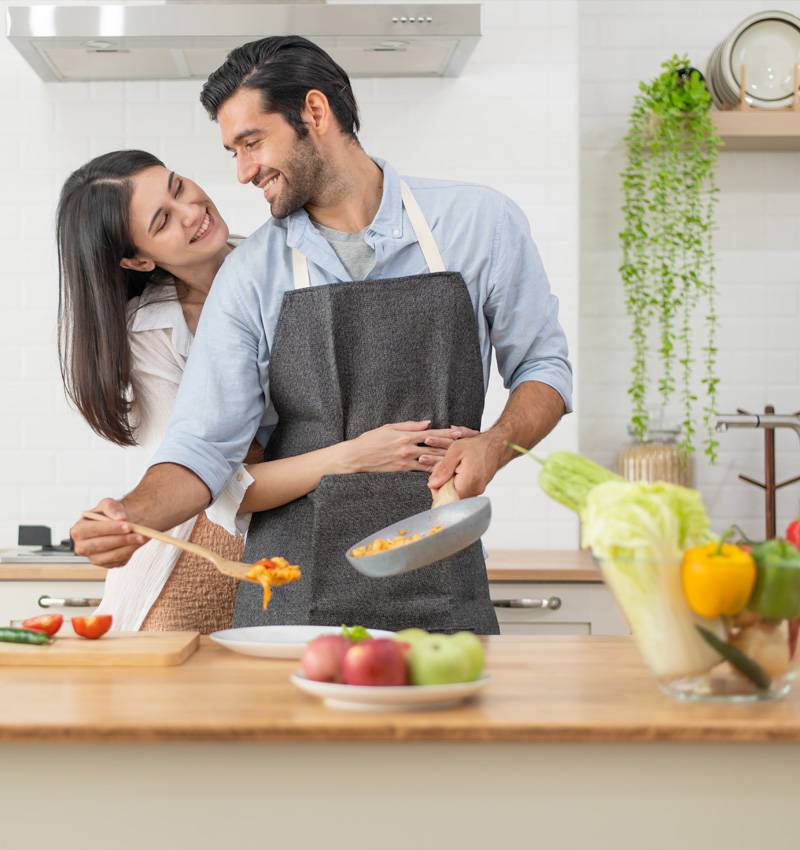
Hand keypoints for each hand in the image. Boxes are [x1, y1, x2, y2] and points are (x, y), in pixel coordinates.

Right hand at [70, 498, 146, 567]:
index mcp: (78, 530)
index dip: (110, 528)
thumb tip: (120, 517)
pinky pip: (118, 561)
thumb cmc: (109, 515)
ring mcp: (93, 557)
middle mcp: (82, 547)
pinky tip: (136, 544)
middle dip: (121, 539)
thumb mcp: (108, 504)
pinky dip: (129, 552)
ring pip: (111, 555)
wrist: (118, 525)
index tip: (127, 525)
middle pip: (100, 545)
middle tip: (138, 533)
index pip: (92, 530)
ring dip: (128, 547)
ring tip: (142, 537)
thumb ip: (112, 507)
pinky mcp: (106, 564)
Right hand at [338, 421, 478, 473]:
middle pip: (434, 448)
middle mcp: (407, 449)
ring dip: (445, 460)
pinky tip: (442, 472)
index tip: (460, 432)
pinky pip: (420, 471)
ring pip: (430, 461)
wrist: (355, 458)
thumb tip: (427, 423)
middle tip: (466, 447)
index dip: (447, 433)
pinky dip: (432, 471)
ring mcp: (405, 462)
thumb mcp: (388, 427)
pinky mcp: (401, 471)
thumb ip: (409, 426)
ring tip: (460, 460)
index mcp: (405, 436)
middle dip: (451, 447)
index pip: (431, 434)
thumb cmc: (369, 440)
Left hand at [427, 432, 504, 498]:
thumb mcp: (456, 451)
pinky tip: (457, 471)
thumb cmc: (478, 446)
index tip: (436, 476)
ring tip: (452, 468)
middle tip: (445, 469)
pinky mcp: (477, 489)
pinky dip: (456, 481)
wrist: (496, 445)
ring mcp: (477, 491)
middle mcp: (474, 490)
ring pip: (455, 492)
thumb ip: (443, 469)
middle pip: (450, 496)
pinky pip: (462, 489)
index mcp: (469, 482)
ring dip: (449, 482)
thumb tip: (432, 484)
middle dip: (442, 483)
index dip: (437, 487)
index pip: (445, 496)